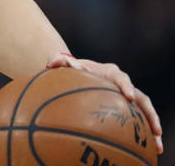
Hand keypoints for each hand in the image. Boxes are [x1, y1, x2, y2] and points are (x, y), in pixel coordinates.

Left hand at [46, 52, 163, 154]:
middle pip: (141, 98)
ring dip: (151, 128)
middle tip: (156, 131)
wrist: (75, 71)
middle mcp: (122, 84)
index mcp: (109, 72)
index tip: (129, 97)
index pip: (121, 78)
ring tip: (157, 146)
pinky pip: (136, 121)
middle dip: (149, 114)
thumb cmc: (68, 67)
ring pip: (143, 112)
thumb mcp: (61, 62)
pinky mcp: (124, 108)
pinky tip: (147, 150)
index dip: (126, 86)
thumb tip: (53, 62)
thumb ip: (57, 61)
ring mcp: (125, 96)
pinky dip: (142, 134)